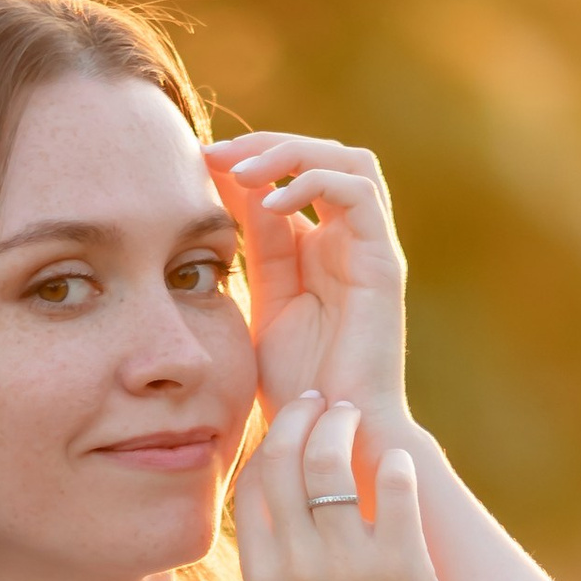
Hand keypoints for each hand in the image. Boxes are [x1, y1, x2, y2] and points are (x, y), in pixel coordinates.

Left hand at [205, 132, 410, 446]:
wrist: (331, 436)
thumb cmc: (297, 389)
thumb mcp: (263, 304)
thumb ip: (256, 249)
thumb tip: (229, 195)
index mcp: (318, 250)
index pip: (289, 175)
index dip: (246, 158)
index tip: (194, 160)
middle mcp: (348, 241)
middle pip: (321, 153)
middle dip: (266, 144)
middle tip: (216, 153)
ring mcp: (371, 249)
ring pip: (347, 158)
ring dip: (292, 152)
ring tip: (243, 172)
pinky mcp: (385, 263)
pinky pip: (358, 193)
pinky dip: (314, 183)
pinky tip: (269, 203)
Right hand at [230, 386, 466, 580]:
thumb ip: (278, 576)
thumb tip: (283, 526)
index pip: (250, 484)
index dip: (268, 441)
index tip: (289, 424)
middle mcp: (298, 567)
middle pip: (285, 458)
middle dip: (302, 416)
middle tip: (325, 402)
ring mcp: (349, 567)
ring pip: (333, 460)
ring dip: (346, 425)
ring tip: (361, 418)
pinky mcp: (404, 570)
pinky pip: (395, 488)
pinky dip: (396, 462)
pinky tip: (402, 459)